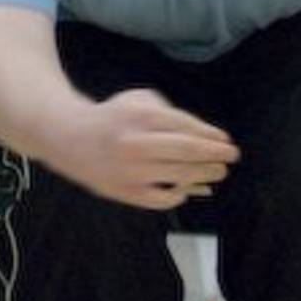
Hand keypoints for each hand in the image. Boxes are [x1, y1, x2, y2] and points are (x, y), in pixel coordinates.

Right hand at [56, 88, 239, 209]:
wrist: (70, 139)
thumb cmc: (115, 118)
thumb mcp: (139, 100)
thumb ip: (171, 113)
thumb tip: (207, 138)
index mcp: (141, 117)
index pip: (187, 127)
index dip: (212, 137)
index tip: (226, 142)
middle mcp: (136, 144)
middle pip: (188, 152)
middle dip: (215, 156)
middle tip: (230, 159)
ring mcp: (131, 171)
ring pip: (179, 177)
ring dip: (205, 176)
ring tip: (218, 173)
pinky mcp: (126, 192)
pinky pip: (163, 199)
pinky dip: (181, 195)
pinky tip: (190, 188)